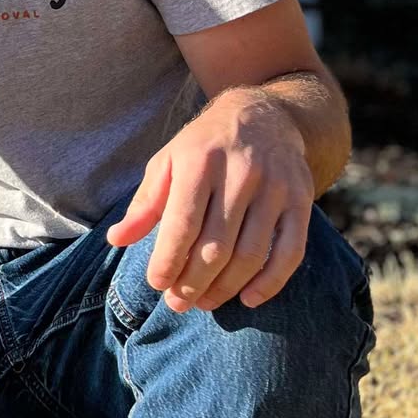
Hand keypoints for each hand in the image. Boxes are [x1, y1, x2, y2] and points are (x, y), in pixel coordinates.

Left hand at [106, 89, 315, 312]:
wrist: (265, 115)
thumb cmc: (206, 146)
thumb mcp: (168, 162)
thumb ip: (145, 203)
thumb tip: (116, 240)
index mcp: (200, 162)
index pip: (182, 224)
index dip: (167, 261)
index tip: (157, 283)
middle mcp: (240, 173)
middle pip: (216, 246)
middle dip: (192, 282)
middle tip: (177, 303)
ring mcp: (275, 187)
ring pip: (250, 254)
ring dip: (225, 288)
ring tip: (204, 302)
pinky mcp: (302, 200)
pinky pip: (291, 251)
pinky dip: (270, 282)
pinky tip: (248, 298)